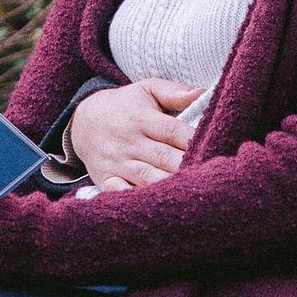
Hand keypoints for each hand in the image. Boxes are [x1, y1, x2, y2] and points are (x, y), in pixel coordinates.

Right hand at [70, 78, 203, 191]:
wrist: (82, 122)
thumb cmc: (125, 106)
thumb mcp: (146, 90)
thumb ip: (174, 92)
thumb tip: (204, 93)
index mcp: (142, 119)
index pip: (173, 131)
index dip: (194, 141)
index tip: (215, 148)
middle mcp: (130, 142)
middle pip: (164, 157)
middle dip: (188, 166)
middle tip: (211, 176)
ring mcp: (117, 163)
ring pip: (147, 178)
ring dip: (170, 185)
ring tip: (193, 192)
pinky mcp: (105, 179)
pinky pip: (121, 193)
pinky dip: (136, 199)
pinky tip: (157, 206)